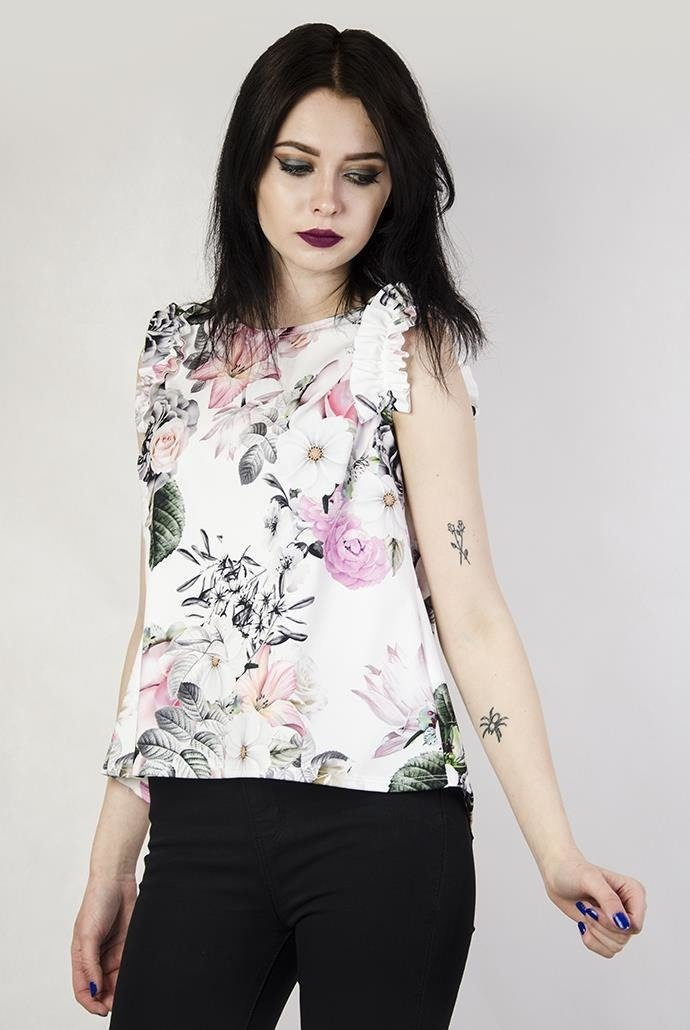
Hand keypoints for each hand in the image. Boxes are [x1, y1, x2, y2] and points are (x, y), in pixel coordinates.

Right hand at [71, 874, 138, 1015]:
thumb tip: (94, 990)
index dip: (90, 1002)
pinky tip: (136, 979)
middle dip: (107, 999)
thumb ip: (90, 964)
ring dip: (120, 990)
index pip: (82, 988)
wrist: (118, 880)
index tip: (101, 1010)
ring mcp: (112, 952)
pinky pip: (129, 966)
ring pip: (116, 981)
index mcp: (81, 956)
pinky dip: (132, 975)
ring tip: (129, 992)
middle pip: (101, 989)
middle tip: (118, 1003)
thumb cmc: (97, 902)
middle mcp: (96, 957)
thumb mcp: (88, 934)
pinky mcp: (127, 945)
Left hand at [541, 850, 646, 956]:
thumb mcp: (590, 879)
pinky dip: (591, 941)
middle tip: (587, 907)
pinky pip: (607, 951)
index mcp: (634, 892)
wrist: (558, 876)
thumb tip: (623, 924)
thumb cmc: (573, 872)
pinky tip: (583, 924)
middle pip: (624, 937)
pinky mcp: (609, 931)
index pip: (635, 925)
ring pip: (616, 946)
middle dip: (600, 925)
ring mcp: (620, 921)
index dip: (613, 923)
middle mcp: (631, 908)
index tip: (595, 908)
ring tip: (586, 911)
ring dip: (594, 932)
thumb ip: (608, 899)